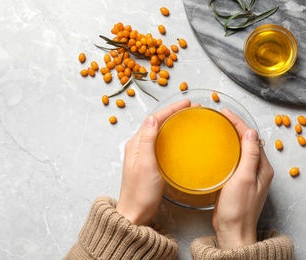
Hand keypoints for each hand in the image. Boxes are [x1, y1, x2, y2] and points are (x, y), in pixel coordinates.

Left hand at [116, 99, 191, 225]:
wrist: (136, 214)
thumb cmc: (140, 193)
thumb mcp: (145, 165)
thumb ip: (147, 140)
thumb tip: (152, 117)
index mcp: (135, 144)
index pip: (154, 119)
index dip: (170, 109)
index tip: (186, 104)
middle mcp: (138, 146)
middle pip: (157, 123)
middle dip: (174, 113)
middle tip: (191, 109)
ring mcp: (143, 155)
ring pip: (159, 132)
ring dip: (173, 123)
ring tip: (188, 119)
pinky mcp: (149, 163)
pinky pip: (161, 143)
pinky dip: (171, 137)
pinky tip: (180, 140)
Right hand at [213, 108, 273, 248]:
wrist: (232, 230)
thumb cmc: (238, 209)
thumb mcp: (244, 179)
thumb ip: (249, 155)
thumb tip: (251, 132)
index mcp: (262, 167)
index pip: (251, 138)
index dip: (238, 123)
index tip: (225, 113)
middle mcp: (256, 170)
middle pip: (246, 141)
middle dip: (234, 127)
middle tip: (219, 118)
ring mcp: (246, 176)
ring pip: (239, 149)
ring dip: (230, 137)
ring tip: (217, 128)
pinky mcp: (236, 181)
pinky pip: (232, 160)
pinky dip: (225, 150)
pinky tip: (216, 150)